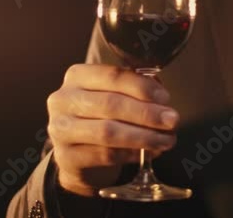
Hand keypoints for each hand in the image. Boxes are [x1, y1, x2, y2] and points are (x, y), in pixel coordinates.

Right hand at [46, 64, 179, 196]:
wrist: (76, 153)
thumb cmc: (101, 115)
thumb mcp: (114, 94)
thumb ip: (135, 88)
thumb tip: (162, 96)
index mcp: (76, 76)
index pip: (112, 76)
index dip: (142, 87)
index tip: (166, 97)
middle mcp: (62, 100)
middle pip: (111, 104)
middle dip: (147, 113)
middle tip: (173, 120)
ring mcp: (60, 129)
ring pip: (108, 132)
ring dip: (144, 136)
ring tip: (166, 140)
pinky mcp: (65, 157)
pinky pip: (105, 155)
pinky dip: (132, 154)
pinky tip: (149, 153)